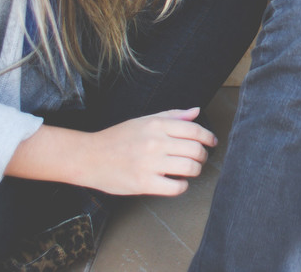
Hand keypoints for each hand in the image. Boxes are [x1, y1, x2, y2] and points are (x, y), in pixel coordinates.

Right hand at [7, 107, 216, 196]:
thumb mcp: (144, 120)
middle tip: (199, 159)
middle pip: (195, 150)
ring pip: (190, 168)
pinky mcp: (144, 183)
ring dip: (195, 171)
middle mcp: (156, 142)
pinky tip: (176, 182)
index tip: (211, 143)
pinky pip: (176, 187)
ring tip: (189, 171)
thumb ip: (172, 116)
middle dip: (202, 156)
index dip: (208, 138)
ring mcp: (150, 163)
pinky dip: (181, 186)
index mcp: (157, 125)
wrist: (89, 157)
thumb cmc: (118, 138)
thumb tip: (196, 112)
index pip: (195, 130)